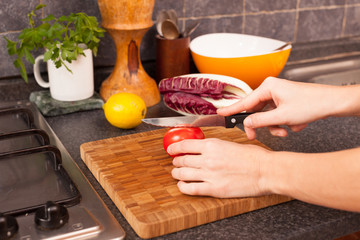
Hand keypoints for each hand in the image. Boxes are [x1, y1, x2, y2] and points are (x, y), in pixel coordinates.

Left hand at [168, 138, 270, 197]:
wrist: (265, 171)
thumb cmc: (254, 157)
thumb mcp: (231, 144)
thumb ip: (215, 147)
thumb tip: (204, 149)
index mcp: (212, 145)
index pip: (185, 145)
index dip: (174, 147)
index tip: (171, 149)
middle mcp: (208, 159)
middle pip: (182, 159)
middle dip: (176, 161)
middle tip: (175, 162)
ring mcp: (210, 175)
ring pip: (183, 174)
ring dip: (177, 173)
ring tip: (176, 173)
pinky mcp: (214, 189)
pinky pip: (191, 189)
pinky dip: (183, 187)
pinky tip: (182, 185)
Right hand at [217, 77, 340, 138]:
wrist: (332, 103)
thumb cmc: (311, 104)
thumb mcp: (282, 116)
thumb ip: (260, 121)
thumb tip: (246, 123)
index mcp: (268, 87)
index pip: (244, 101)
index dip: (231, 109)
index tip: (220, 113)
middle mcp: (271, 89)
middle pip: (255, 111)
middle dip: (261, 125)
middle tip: (255, 136)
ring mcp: (278, 95)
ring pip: (266, 115)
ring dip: (274, 126)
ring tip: (286, 131)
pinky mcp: (284, 101)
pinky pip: (275, 115)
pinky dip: (282, 123)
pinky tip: (293, 125)